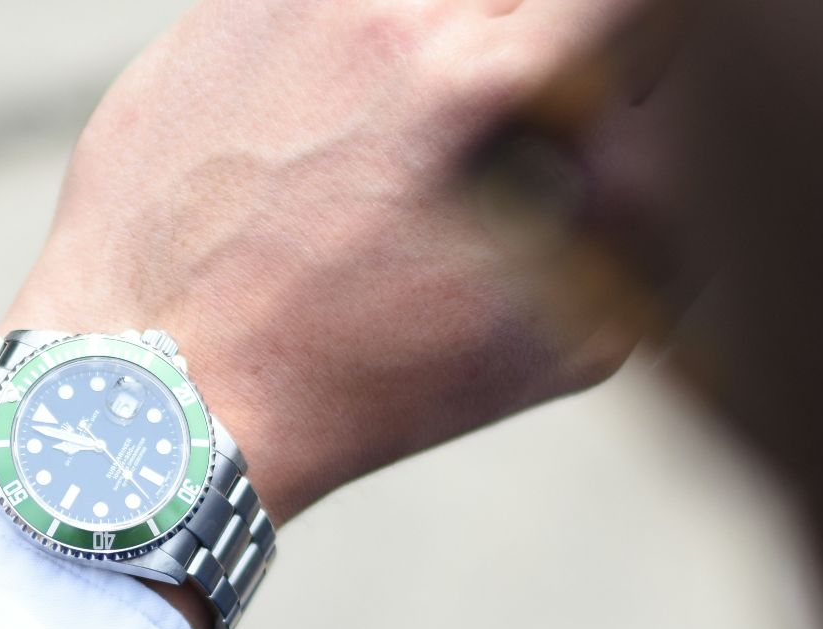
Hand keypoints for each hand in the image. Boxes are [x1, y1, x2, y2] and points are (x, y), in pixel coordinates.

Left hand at [0, 0, 647, 522]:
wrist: (167, 395)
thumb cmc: (362, 385)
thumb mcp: (564, 338)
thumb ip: (651, 215)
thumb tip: (655, 127)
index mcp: (495, 84)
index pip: (625, 4)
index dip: (633, 44)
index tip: (611, 84)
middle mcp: (394, 16)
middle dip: (532, 40)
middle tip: (500, 117)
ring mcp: (296, 2)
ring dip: (437, 39)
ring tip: (404, 125)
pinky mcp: (218, 9)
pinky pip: (323, 0)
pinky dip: (347, 42)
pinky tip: (320, 126)